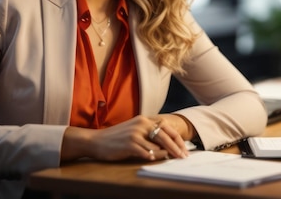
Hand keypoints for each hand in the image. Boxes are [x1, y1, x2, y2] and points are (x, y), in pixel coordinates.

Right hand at [60, 115, 189, 162]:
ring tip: (172, 159)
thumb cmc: (116, 138)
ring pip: (157, 146)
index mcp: (144, 119)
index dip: (177, 139)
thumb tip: (167, 145)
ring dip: (166, 154)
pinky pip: (147, 153)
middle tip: (183, 157)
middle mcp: (141, 124)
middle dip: (177, 148)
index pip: (167, 128)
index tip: (184, 148)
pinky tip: (157, 159)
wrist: (96, 141)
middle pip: (165, 136)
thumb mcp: (134, 130)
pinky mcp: (129, 145)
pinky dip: (154, 157)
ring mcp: (135, 134)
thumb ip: (149, 133)